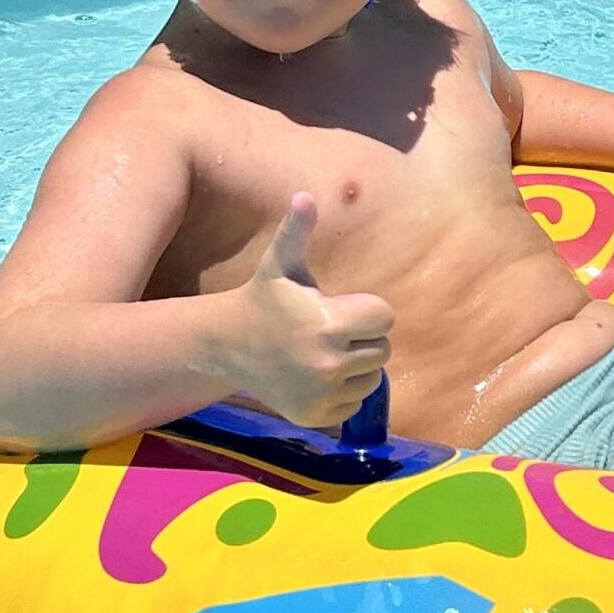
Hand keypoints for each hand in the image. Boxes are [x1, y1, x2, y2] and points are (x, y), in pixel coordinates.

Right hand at [231, 192, 394, 427]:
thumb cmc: (265, 299)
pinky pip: (354, 404)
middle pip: (383, 350)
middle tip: (332, 330)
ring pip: (372, 379)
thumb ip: (297, 230)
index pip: (385, 318)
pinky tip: (315, 376)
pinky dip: (342, 392)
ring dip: (357, 367)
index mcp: (329, 323)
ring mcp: (322, 393)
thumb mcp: (281, 263)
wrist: (228, 345)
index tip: (340, 307)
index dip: (368, 310)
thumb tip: (304, 196)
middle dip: (363, 338)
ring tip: (324, 352)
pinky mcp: (316, 416)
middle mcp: (328, 363)